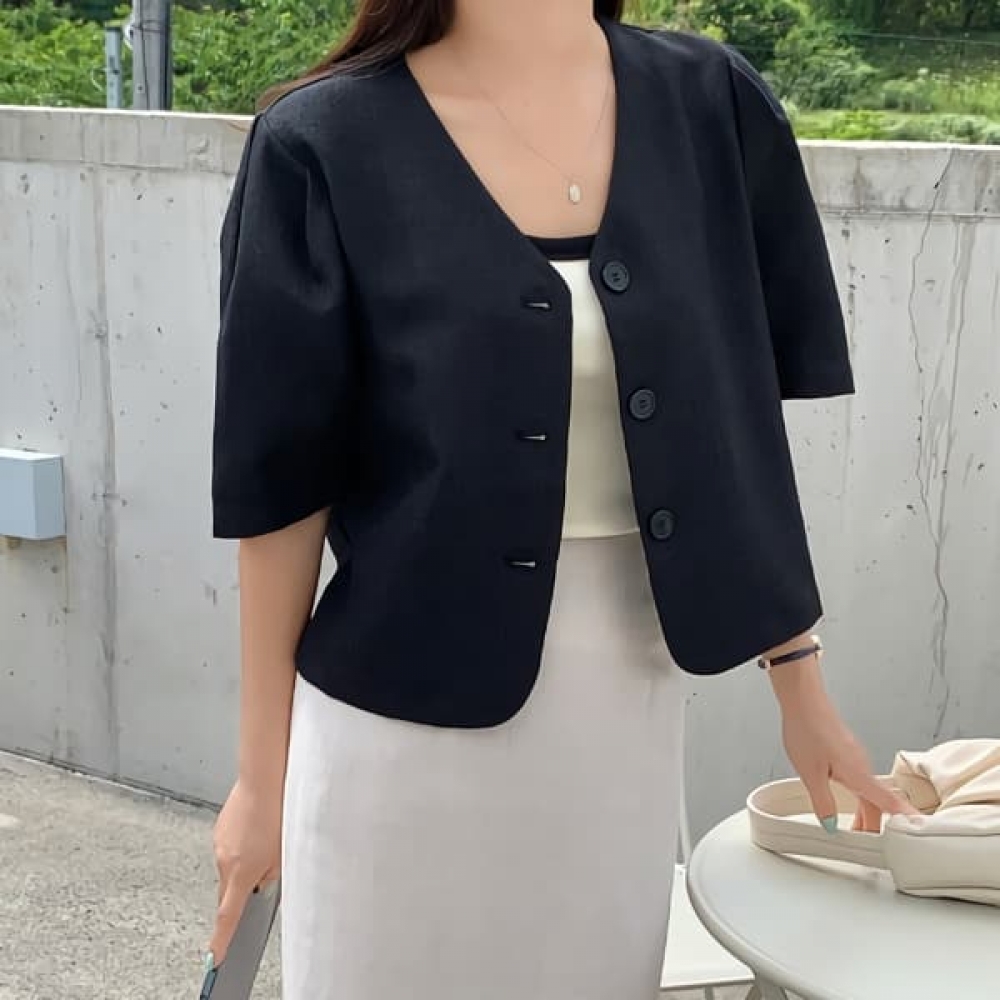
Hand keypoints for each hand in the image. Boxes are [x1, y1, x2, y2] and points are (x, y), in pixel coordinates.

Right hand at [207, 778, 281, 966]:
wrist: (263, 778)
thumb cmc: (277, 811)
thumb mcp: (283, 851)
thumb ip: (271, 873)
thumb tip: (263, 880)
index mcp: (240, 873)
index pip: (228, 916)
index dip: (222, 940)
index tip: (216, 958)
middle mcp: (224, 861)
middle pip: (229, 890)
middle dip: (242, 891)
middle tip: (262, 876)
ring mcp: (219, 843)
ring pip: (230, 866)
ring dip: (245, 862)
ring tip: (268, 839)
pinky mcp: (220, 827)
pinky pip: (229, 846)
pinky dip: (242, 844)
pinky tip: (259, 827)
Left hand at [769, 658, 917, 831]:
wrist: (803, 700)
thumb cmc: (807, 729)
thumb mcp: (810, 773)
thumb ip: (822, 802)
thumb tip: (830, 825)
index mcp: (858, 774)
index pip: (888, 804)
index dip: (904, 820)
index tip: (920, 834)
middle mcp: (862, 766)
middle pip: (876, 803)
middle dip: (874, 826)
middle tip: (866, 844)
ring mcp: (856, 757)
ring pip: (868, 792)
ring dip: (864, 812)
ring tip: (853, 827)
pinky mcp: (849, 751)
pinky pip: (860, 780)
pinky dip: (858, 795)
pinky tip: (847, 797)